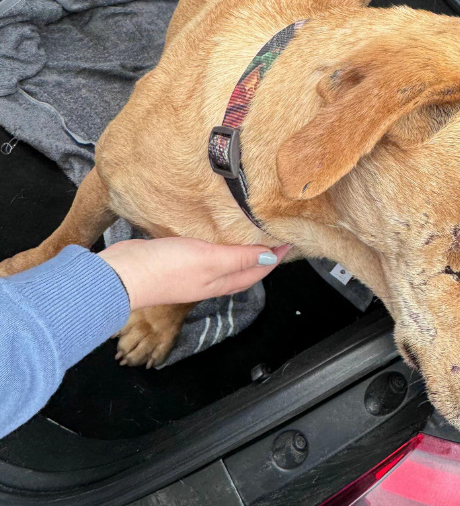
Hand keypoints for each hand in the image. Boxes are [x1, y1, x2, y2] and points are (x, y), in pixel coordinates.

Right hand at [98, 238, 290, 310]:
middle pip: (244, 267)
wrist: (122, 273)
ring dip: (239, 246)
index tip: (289, 238)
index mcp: (221, 281)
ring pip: (225, 258)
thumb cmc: (166, 269)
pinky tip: (214, 227)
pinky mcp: (177, 257)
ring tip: (250, 227)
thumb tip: (270, 258)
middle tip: (274, 231)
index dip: (274, 256)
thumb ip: (239, 259)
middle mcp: (210, 278)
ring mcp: (193, 269)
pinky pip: (205, 249)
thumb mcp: (210, 260)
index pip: (257, 270)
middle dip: (261, 252)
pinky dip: (216, 240)